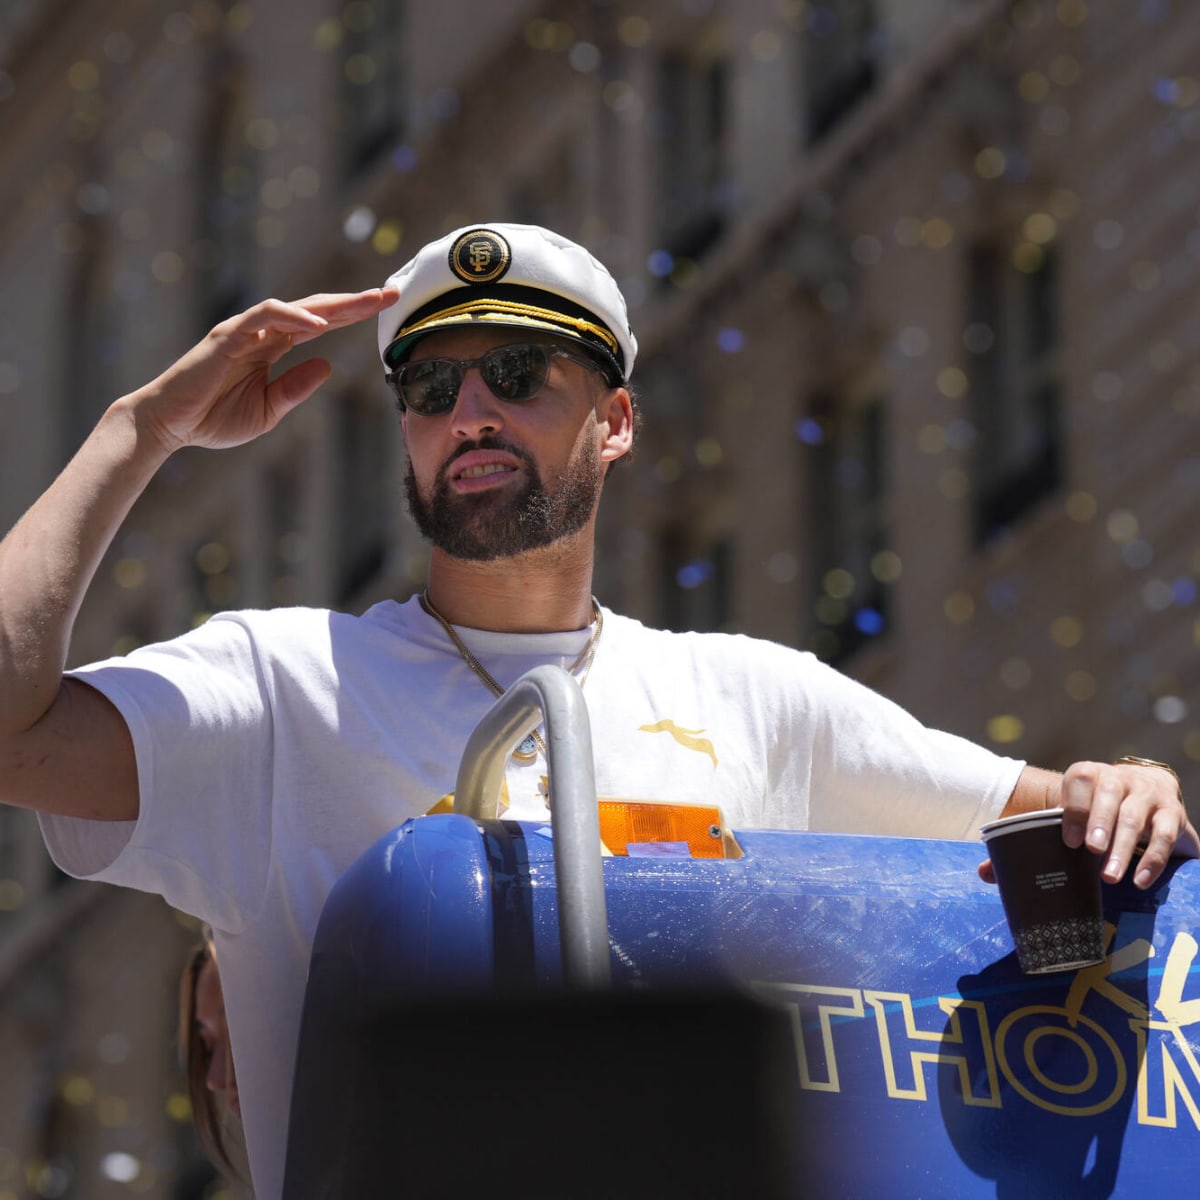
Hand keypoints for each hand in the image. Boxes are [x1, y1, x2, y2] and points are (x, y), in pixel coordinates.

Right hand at [129, 288, 398, 454]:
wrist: (169, 426)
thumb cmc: (214, 418)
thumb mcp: (269, 410)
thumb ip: (296, 388)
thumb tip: (328, 366)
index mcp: (274, 348)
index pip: (320, 323)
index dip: (353, 314)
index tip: (387, 308)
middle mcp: (263, 333)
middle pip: (317, 308)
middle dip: (355, 300)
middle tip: (393, 293)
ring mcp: (245, 331)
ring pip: (296, 305)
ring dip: (334, 303)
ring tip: (368, 301)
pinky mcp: (227, 336)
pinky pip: (264, 317)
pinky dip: (293, 316)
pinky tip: (320, 324)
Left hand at [979, 761, 1199, 889]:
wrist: (1150, 791)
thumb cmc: (1096, 810)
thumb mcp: (1068, 816)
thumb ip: (1030, 839)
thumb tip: (985, 873)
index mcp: (1087, 775)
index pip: (1079, 779)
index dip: (1074, 807)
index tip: (1069, 839)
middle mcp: (1119, 779)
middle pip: (1110, 796)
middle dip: (1100, 824)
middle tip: (1091, 852)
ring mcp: (1148, 795)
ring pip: (1136, 817)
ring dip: (1123, 847)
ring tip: (1110, 876)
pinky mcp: (1172, 814)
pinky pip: (1164, 834)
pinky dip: (1152, 858)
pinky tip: (1140, 879)